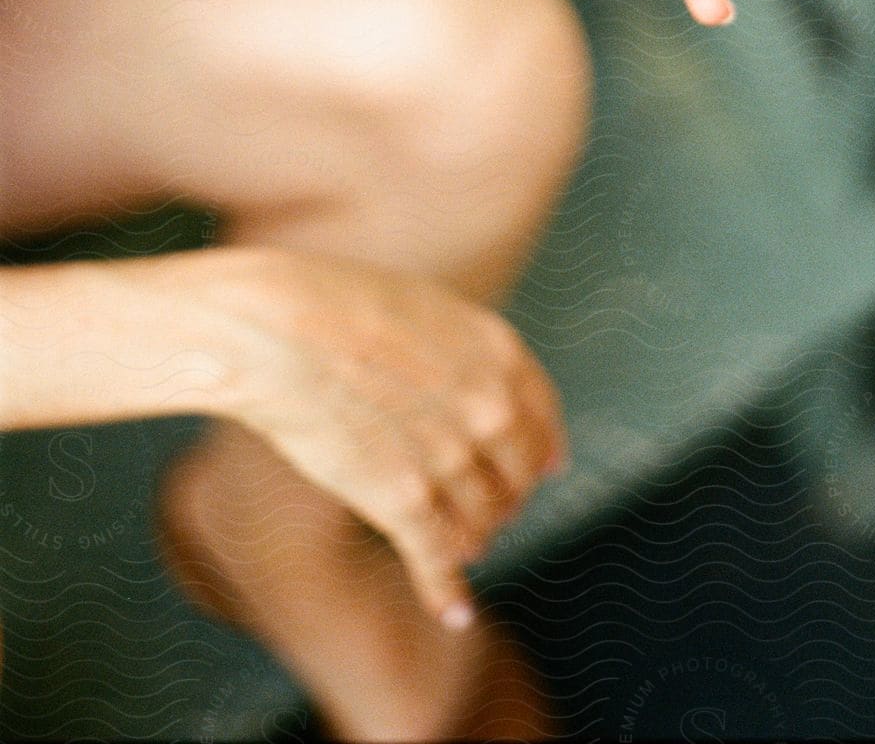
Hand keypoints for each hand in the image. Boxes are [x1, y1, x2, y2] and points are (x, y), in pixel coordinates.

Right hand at [219, 250, 566, 627]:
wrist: (284, 329)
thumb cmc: (341, 307)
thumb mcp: (428, 311)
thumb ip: (466, 356)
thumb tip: (488, 399)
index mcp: (500, 355)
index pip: (542, 421)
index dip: (542, 451)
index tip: (545, 469)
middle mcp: (490, 409)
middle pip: (516, 479)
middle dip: (504, 497)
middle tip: (488, 507)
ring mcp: (450, 459)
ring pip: (481, 523)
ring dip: (472, 538)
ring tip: (459, 544)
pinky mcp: (404, 503)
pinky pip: (439, 561)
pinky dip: (445, 592)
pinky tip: (454, 612)